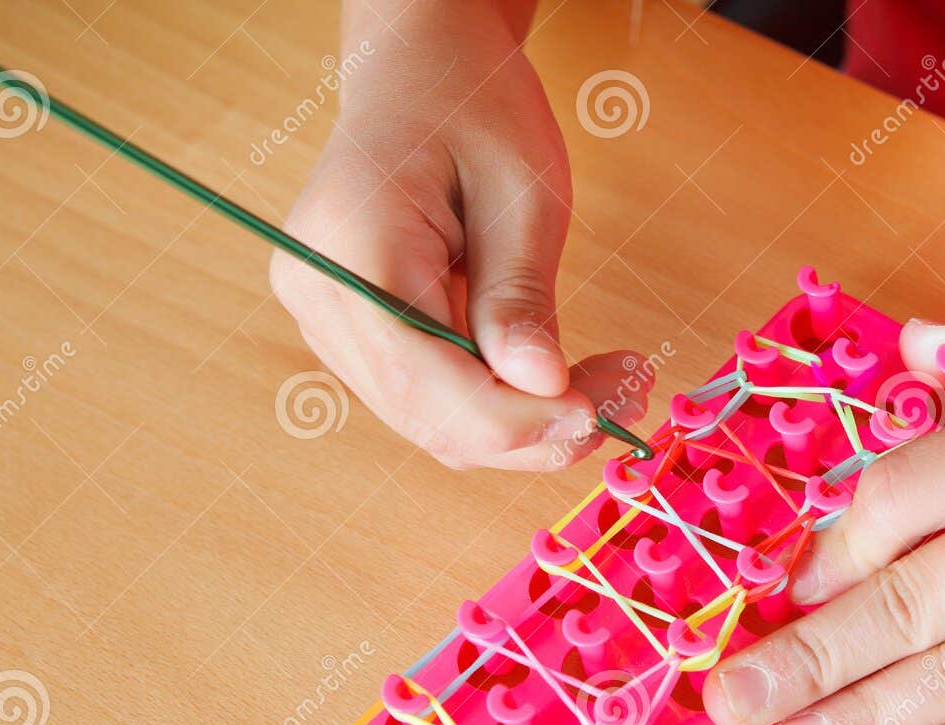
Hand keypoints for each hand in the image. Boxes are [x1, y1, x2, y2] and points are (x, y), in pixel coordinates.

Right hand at [270, 0, 646, 469]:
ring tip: (608, 391)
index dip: (517, 419)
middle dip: (533, 432)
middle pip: (429, 417)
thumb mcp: (522, 191)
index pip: (428, 382)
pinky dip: (503, 405)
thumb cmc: (472, 106)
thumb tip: (545, 389)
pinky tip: (562, 381)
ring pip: (434, 423)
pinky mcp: (358, 335)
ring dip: (526, 428)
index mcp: (348, 250)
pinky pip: (434, 399)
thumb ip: (522, 295)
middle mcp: (320, 297)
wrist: (422, 73)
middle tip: (624, 406)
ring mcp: (329, 322)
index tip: (597, 414)